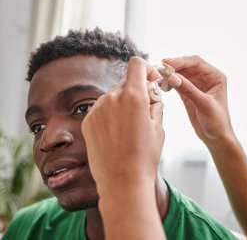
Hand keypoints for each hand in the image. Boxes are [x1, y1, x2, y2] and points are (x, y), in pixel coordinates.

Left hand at [81, 56, 163, 191]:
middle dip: (136, 90)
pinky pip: (101, 109)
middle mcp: (112, 97)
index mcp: (134, 95)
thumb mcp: (158, 128)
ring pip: (112, 96)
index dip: (146, 69)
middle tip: (145, 109)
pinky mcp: (87, 121)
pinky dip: (110, 114)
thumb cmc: (145, 156)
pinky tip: (116, 133)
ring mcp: (97, 109)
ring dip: (122, 102)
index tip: (151, 81)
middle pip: (125, 81)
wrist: (122, 181)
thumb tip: (152, 95)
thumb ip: (155, 104)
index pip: (137, 64)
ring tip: (130, 126)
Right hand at [163, 55, 235, 147]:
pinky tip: (163, 85)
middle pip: (187, 66)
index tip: (167, 63)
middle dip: (173, 66)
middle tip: (160, 69)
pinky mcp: (188, 93)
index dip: (181, 61)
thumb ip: (188, 90)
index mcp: (215, 76)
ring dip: (170, 74)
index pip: (196, 62)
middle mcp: (206, 78)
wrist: (216, 138)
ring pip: (181, 74)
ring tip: (159, 77)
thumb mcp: (204, 104)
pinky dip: (169, 83)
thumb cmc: (217, 122)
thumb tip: (172, 77)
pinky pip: (177, 83)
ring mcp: (197, 85)